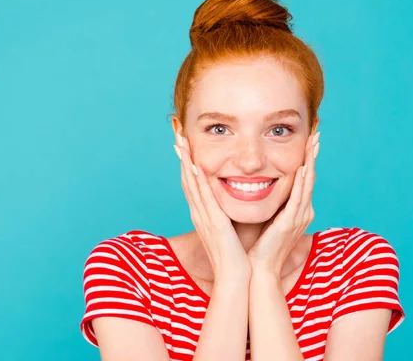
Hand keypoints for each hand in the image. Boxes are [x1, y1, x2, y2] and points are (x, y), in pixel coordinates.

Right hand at [175, 135, 250, 279]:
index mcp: (203, 214)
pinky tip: (195, 167)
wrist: (234, 275)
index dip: (186, 163)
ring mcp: (204, 218)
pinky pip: (204, 199)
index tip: (184, 145)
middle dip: (182, 158)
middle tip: (177, 137)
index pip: (192, 184)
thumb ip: (226, 213)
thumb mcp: (228, 228)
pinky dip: (198, 182)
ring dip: (186, 163)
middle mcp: (199, 213)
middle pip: (187, 180)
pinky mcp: (213, 223)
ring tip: (181, 144)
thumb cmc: (235, 254)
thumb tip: (232, 199)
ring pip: (192, 185)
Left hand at [247, 130, 320, 275]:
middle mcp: (302, 212)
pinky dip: (301, 182)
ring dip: (311, 162)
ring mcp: (298, 218)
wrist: (259, 270)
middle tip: (317, 135)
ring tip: (314, 143)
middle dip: (313, 156)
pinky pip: (298, 198)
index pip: (304, 180)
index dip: (308, 160)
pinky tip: (303, 168)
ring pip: (307, 184)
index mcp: (297, 211)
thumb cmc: (260, 247)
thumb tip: (260, 189)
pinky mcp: (289, 223)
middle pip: (310, 178)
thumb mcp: (268, 220)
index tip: (308, 142)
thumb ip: (271, 206)